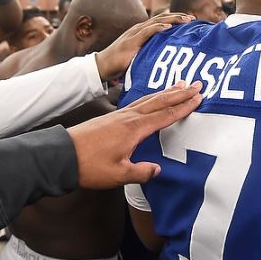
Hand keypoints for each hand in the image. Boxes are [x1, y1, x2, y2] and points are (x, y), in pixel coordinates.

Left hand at [67, 82, 203, 187]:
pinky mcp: (112, 117)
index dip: (183, 106)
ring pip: (148, 99)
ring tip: (179, 84)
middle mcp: (128, 117)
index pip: (164, 114)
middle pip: (159, 101)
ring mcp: (119, 115)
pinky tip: (152, 97)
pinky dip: (150, 97)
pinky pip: (137, 102)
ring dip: (166, 91)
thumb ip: (140, 172)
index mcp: (134, 128)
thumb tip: (158, 169)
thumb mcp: (118, 175)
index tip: (198, 97)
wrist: (62, 155)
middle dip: (179, 92)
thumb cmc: (89, 166)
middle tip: (197, 84)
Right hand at [94, 12, 192, 79]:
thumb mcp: (140, 56)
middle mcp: (139, 29)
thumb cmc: (120, 63)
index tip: (190, 21)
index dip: (176, 19)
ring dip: (173, 20)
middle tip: (193, 18)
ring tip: (186, 20)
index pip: (162, 21)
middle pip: (162, 18)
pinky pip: (146, 32)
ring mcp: (135, 34)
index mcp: (142, 32)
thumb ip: (150, 55)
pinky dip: (158, 28)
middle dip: (179, 17)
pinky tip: (168, 28)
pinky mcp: (131, 41)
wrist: (102, 66)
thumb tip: (166, 62)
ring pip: (157, 22)